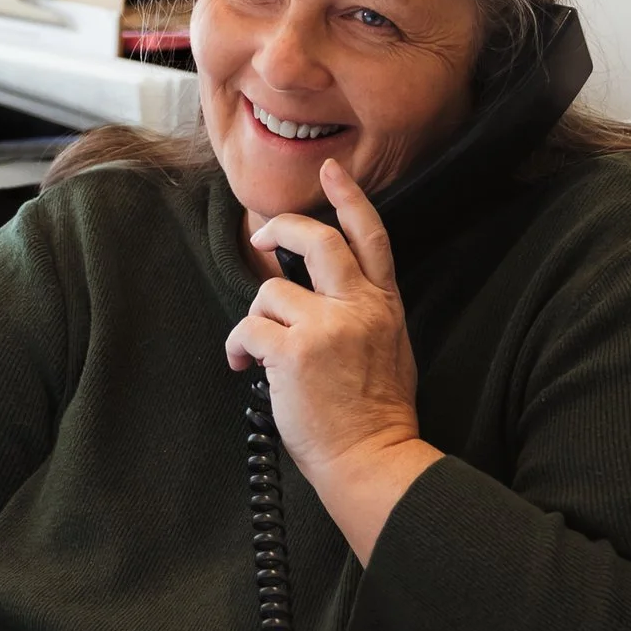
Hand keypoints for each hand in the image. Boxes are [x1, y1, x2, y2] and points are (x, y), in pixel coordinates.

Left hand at [226, 160, 443, 564]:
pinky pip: (249, 328)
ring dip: (256, 319)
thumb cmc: (376, 415)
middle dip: (283, 228)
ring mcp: (327, 327)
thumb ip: (364, 313)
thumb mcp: (391, 349)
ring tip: (258, 353)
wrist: (373, 459)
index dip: (349, 198)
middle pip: (317, 240)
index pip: (371, 237)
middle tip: (264, 236)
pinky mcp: (295, 352)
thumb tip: (326, 296)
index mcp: (384, 306)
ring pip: (271, 292)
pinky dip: (239, 347)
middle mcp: (359, 307)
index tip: (330, 171)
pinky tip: (245, 367)